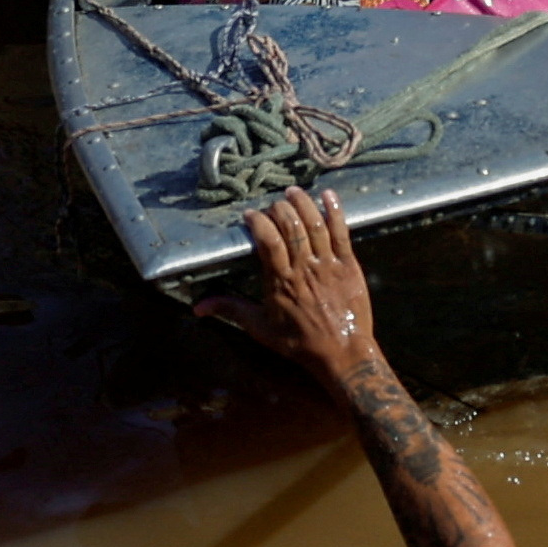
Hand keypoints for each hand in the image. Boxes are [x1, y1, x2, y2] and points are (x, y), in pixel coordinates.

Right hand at [188, 188, 387, 383]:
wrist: (343, 355)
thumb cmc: (299, 343)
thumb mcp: (261, 328)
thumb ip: (231, 310)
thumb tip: (198, 307)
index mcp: (281, 281)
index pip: (268, 240)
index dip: (258, 221)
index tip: (250, 215)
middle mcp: (304, 268)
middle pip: (291, 226)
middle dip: (279, 208)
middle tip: (272, 205)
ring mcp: (328, 264)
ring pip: (315, 224)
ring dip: (303, 203)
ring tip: (293, 191)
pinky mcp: (349, 265)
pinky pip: (342, 232)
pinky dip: (336, 211)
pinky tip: (328, 195)